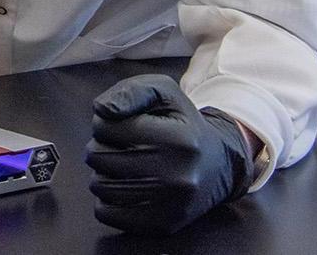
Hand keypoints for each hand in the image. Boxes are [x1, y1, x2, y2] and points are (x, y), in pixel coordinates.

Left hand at [85, 75, 256, 234]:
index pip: (105, 127)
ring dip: (103, 173)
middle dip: (101, 146)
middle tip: (121, 146)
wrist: (218, 165)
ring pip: (99, 186)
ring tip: (123, 165)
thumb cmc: (180, 123)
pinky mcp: (163, 225)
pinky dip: (107, 199)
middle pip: (98, 157)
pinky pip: (107, 213)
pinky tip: (125, 186)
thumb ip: (130, 91)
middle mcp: (177, 176)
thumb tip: (102, 110)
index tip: (123, 126)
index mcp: (178, 140)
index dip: (105, 122)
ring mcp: (171, 205)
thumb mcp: (163, 92)